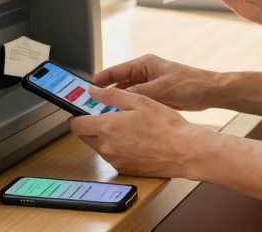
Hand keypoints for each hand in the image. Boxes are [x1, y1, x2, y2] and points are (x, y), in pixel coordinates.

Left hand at [69, 85, 214, 178]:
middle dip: (92, 125)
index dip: (78, 116)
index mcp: (107, 128)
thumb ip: (112, 95)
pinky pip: (113, 156)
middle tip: (109, 115)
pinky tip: (135, 140)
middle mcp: (107, 147)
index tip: (84, 110)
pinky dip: (118, 148)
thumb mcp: (139, 101)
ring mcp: (115, 161)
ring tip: (128, 127)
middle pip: (85, 136)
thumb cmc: (165, 126)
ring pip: (100, 146)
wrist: (184, 151)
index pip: (76, 124)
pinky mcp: (125, 170)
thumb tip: (93, 92)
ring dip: (106, 137)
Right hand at [92, 54, 220, 110]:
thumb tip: (116, 98)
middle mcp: (145, 74)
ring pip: (127, 96)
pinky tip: (122, 120)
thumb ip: (137, 93)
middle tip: (92, 106)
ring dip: (118, 104)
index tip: (86, 88)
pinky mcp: (156, 97)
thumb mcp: (159, 89)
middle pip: (119, 84)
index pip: (115, 71)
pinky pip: (138, 104)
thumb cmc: (189, 84)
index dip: (100, 80)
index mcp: (144, 65)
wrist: (209, 92)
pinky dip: (130, 110)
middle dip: (106, 95)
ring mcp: (150, 85)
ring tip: (104, 115)